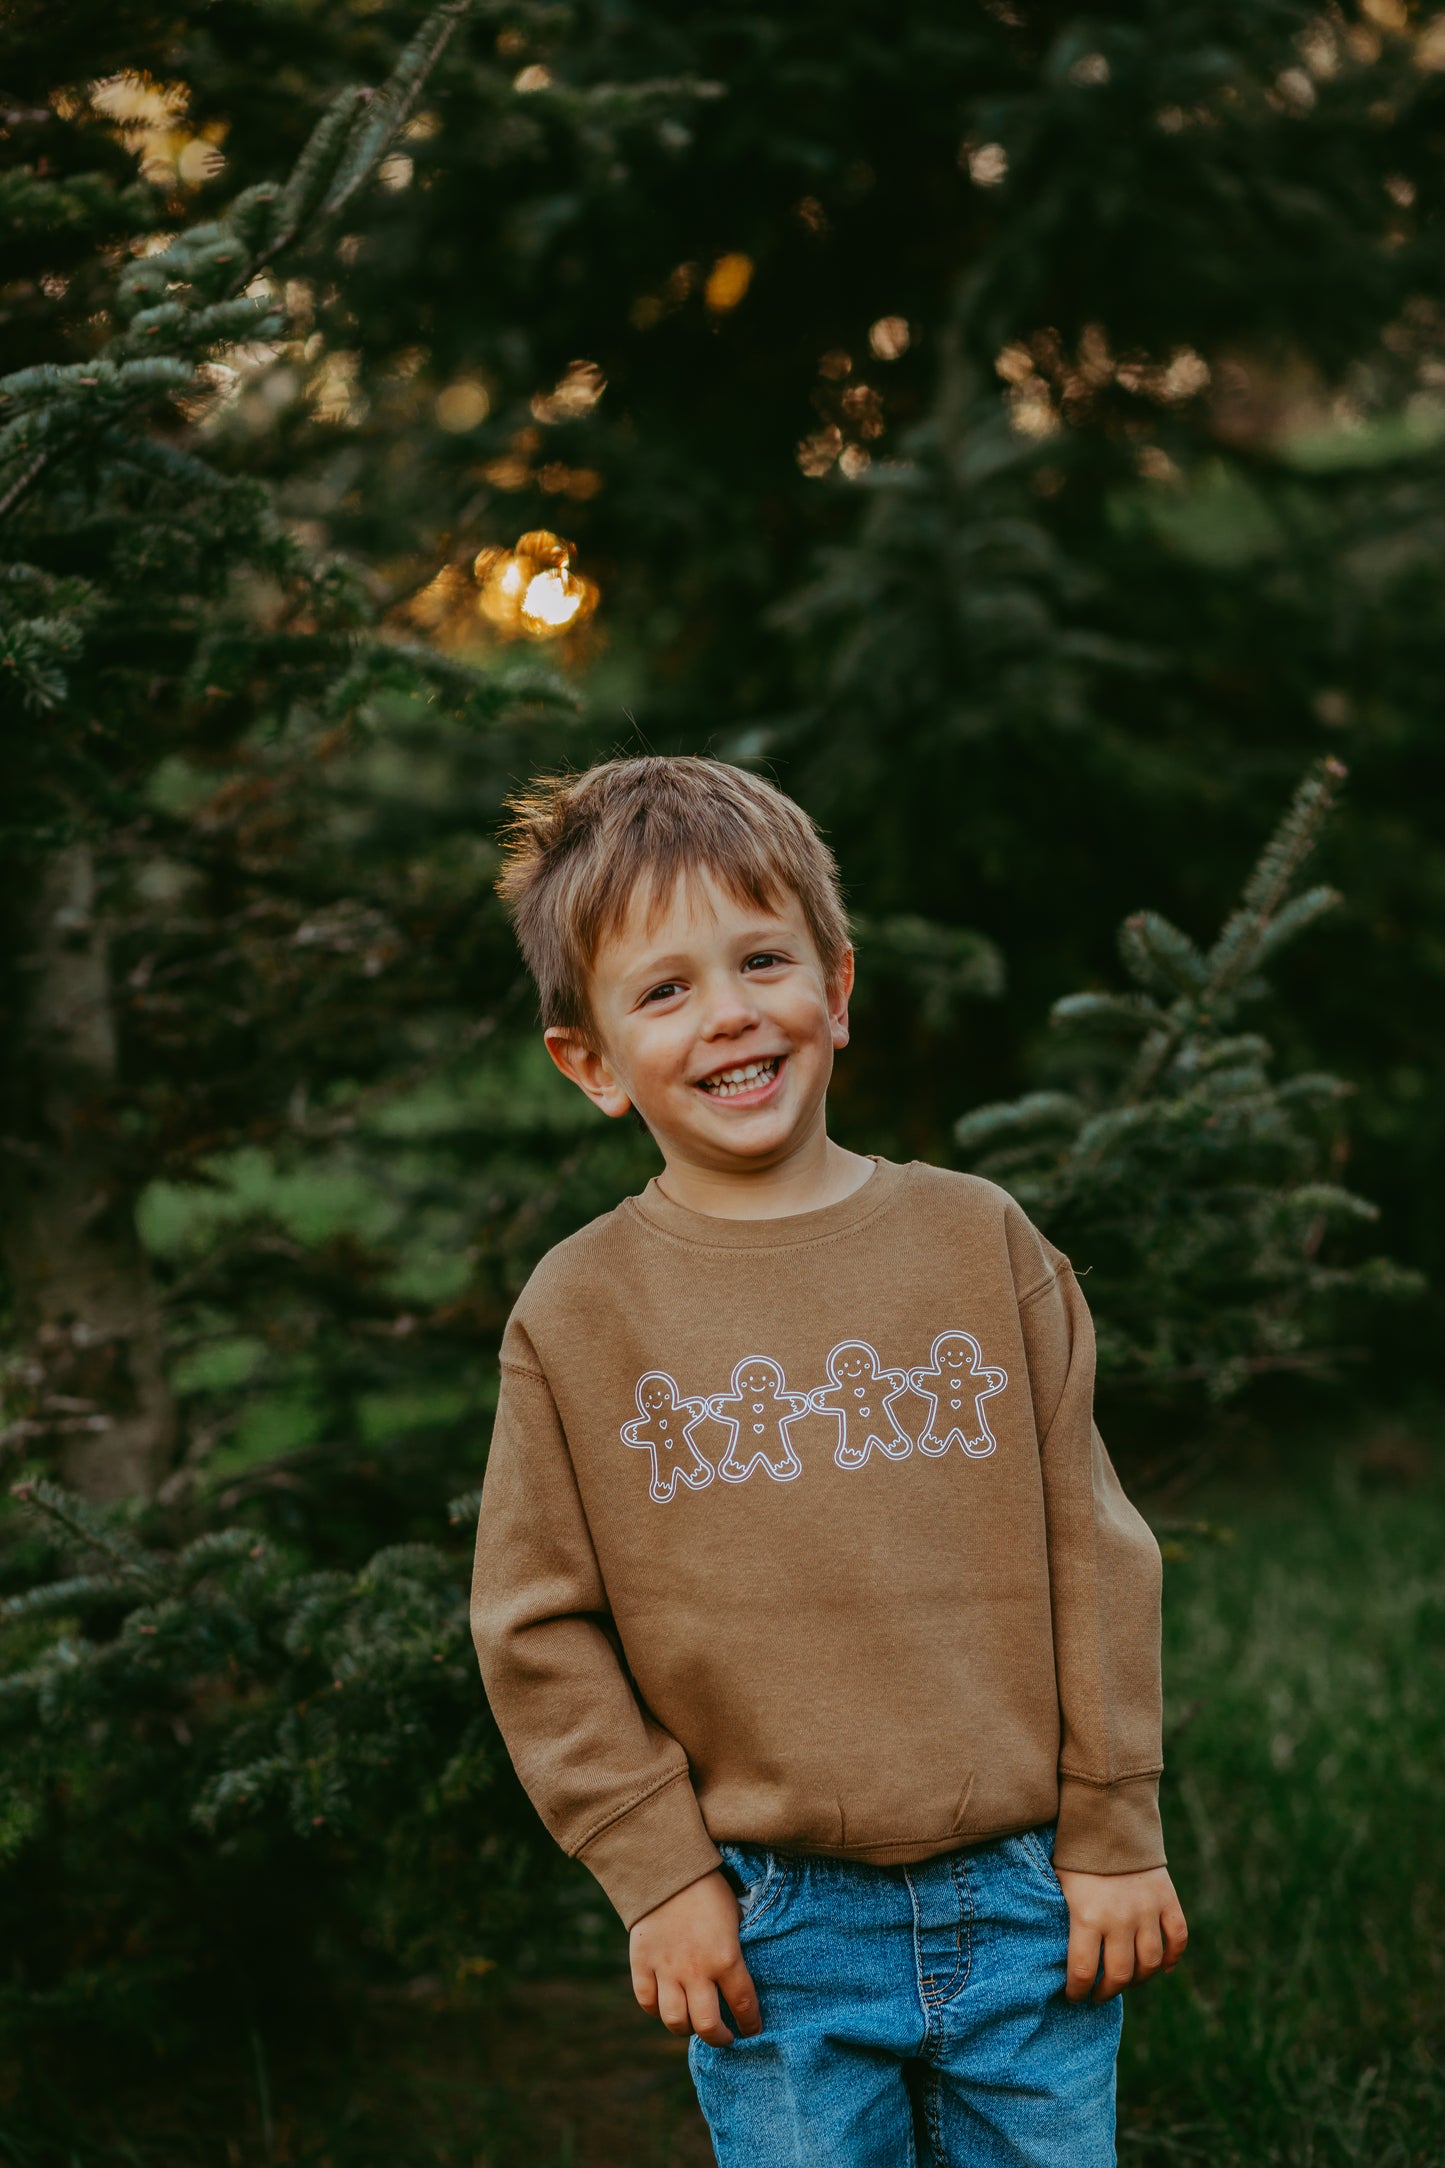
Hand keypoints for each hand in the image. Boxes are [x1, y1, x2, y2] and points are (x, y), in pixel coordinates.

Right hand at [629, 1870, 763, 2046]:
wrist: (667, 1865)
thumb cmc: (708, 1889)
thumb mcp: (734, 1917)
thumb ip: (733, 1951)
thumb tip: (738, 1976)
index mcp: (725, 1957)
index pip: (743, 2006)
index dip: (750, 2024)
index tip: (752, 2029)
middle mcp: (695, 1970)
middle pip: (707, 2025)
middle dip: (720, 2038)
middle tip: (725, 2036)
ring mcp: (666, 1969)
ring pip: (674, 2020)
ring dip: (687, 2028)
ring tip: (694, 2023)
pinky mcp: (642, 1963)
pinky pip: (647, 2002)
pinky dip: (657, 2009)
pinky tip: (667, 2004)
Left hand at [1053, 1864, 1187, 2002]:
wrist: (1108, 1814)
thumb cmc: (1076, 1852)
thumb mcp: (1058, 1883)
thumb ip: (1062, 1916)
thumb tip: (1053, 1948)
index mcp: (1088, 1916)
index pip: (1084, 1971)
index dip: (1078, 1991)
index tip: (1075, 1997)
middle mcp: (1121, 1919)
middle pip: (1121, 1975)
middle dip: (1107, 1991)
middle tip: (1099, 1994)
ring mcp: (1147, 1910)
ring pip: (1150, 1963)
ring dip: (1139, 1979)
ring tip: (1126, 1981)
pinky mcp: (1167, 1899)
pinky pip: (1178, 1938)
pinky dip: (1173, 1957)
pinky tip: (1162, 1966)